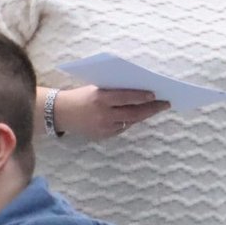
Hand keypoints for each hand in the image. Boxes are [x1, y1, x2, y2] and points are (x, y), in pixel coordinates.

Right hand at [55, 86, 169, 140]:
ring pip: (130, 122)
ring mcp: (103, 127)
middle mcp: (103, 114)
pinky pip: (121, 128)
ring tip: (156, 109)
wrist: (60, 113)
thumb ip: (115, 91)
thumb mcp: (96, 89)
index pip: (126, 97)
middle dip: (151, 108)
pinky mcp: (102, 136)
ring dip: (144, 115)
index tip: (156, 95)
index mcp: (100, 98)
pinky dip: (130, 121)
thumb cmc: (81, 96)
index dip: (142, 97)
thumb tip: (140, 90)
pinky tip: (139, 116)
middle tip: (165, 104)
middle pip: (133, 113)